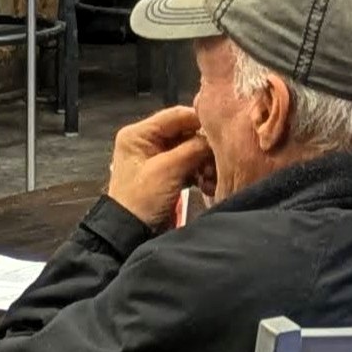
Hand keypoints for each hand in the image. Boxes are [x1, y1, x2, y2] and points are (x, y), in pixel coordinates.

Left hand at [107, 105, 212, 227]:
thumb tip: (214, 139)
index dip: (200, 121)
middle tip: (219, 160)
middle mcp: (147, 141)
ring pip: (189, 149)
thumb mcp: (167, 170)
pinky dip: (199, 172)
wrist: (129, 235)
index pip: (176, 115)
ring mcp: (157, 158)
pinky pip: (188, 165)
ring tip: (213, 176)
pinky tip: (208, 184)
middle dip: (204, 146)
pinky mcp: (166, 174)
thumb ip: (193, 149)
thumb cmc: (141, 200)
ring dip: (204, 161)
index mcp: (139, 133)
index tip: (222, 132)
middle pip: (185, 132)